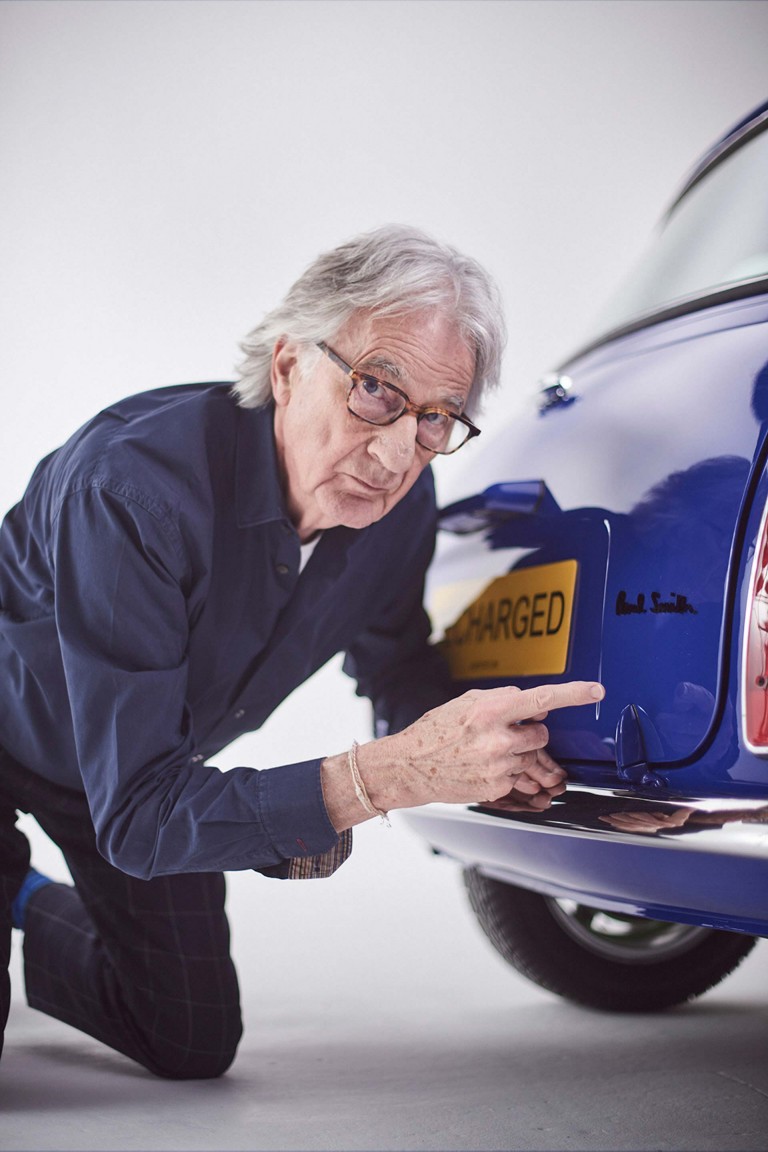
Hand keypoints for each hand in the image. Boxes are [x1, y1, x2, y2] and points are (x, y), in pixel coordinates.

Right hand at [317, 682, 604, 830]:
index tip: (596, 690)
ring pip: (532, 757)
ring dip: (518, 753)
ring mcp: (500, 766)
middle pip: (541, 733)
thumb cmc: (436, 731)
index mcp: (491, 710)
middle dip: (529, 732)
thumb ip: (504, 701)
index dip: (574, 694)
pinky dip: (507, 772)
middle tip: (503, 733)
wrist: (409, 767)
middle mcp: (499, 739)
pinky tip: (483, 767)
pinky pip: (519, 777)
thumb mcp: (466, 703)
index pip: (542, 698)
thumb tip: (539, 705)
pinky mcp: (498, 788)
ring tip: (489, 752)